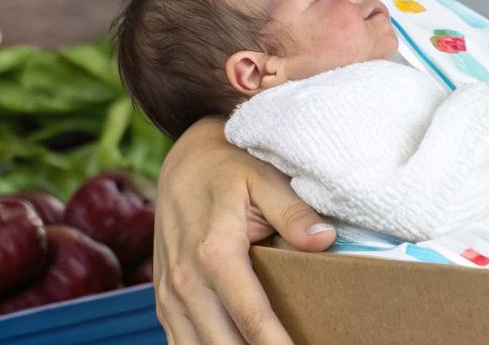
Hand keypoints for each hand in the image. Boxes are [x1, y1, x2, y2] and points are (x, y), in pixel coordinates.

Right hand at [152, 119, 335, 344]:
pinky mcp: (164, 300)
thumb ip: (294, 212)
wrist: (184, 162)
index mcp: (215, 252)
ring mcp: (170, 294)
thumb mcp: (265, 179)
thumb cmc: (230, 168)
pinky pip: (179, 343)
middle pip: (224, 344)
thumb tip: (324, 240)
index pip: (252, 317)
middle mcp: (186, 280)